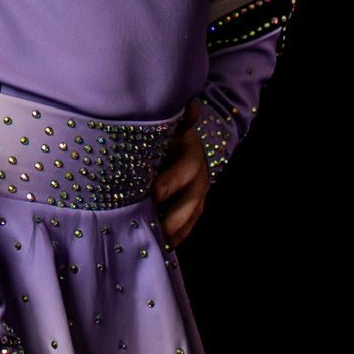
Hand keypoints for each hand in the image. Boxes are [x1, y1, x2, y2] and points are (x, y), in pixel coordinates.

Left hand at [155, 99, 208, 243]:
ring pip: (193, 213)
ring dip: (177, 229)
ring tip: (160, 241)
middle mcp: (198, 172)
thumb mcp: (166, 123)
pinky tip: (165, 245)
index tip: (154, 194)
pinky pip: (191, 222)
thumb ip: (174, 120)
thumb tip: (189, 108)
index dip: (171, 182)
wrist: (183, 135)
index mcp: (189, 150)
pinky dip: (179, 235)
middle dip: (175, 214)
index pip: (185, 167)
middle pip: (192, 197)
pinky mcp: (196, 203)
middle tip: (157, 227)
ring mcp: (199, 189)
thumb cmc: (165, 129)